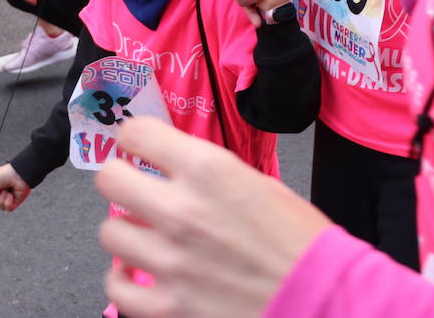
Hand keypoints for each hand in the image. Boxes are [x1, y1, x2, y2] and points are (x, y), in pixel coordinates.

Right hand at [0, 164, 29, 211]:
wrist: (17, 175)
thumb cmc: (4, 175)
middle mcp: (1, 192)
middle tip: (0, 187)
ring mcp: (8, 198)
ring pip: (0, 206)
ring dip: (2, 197)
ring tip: (7, 190)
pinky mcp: (15, 202)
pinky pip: (8, 208)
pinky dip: (8, 202)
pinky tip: (11, 195)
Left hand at [95, 118, 329, 317]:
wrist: (323, 297)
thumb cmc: (301, 242)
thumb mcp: (259, 184)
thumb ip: (210, 175)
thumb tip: (175, 167)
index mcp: (209, 171)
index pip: (137, 134)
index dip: (134, 137)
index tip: (136, 146)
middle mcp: (182, 211)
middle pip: (110, 179)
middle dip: (121, 179)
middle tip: (133, 187)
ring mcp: (171, 262)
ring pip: (110, 234)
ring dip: (126, 232)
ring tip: (143, 235)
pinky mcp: (168, 307)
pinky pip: (117, 290)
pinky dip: (123, 282)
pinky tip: (138, 274)